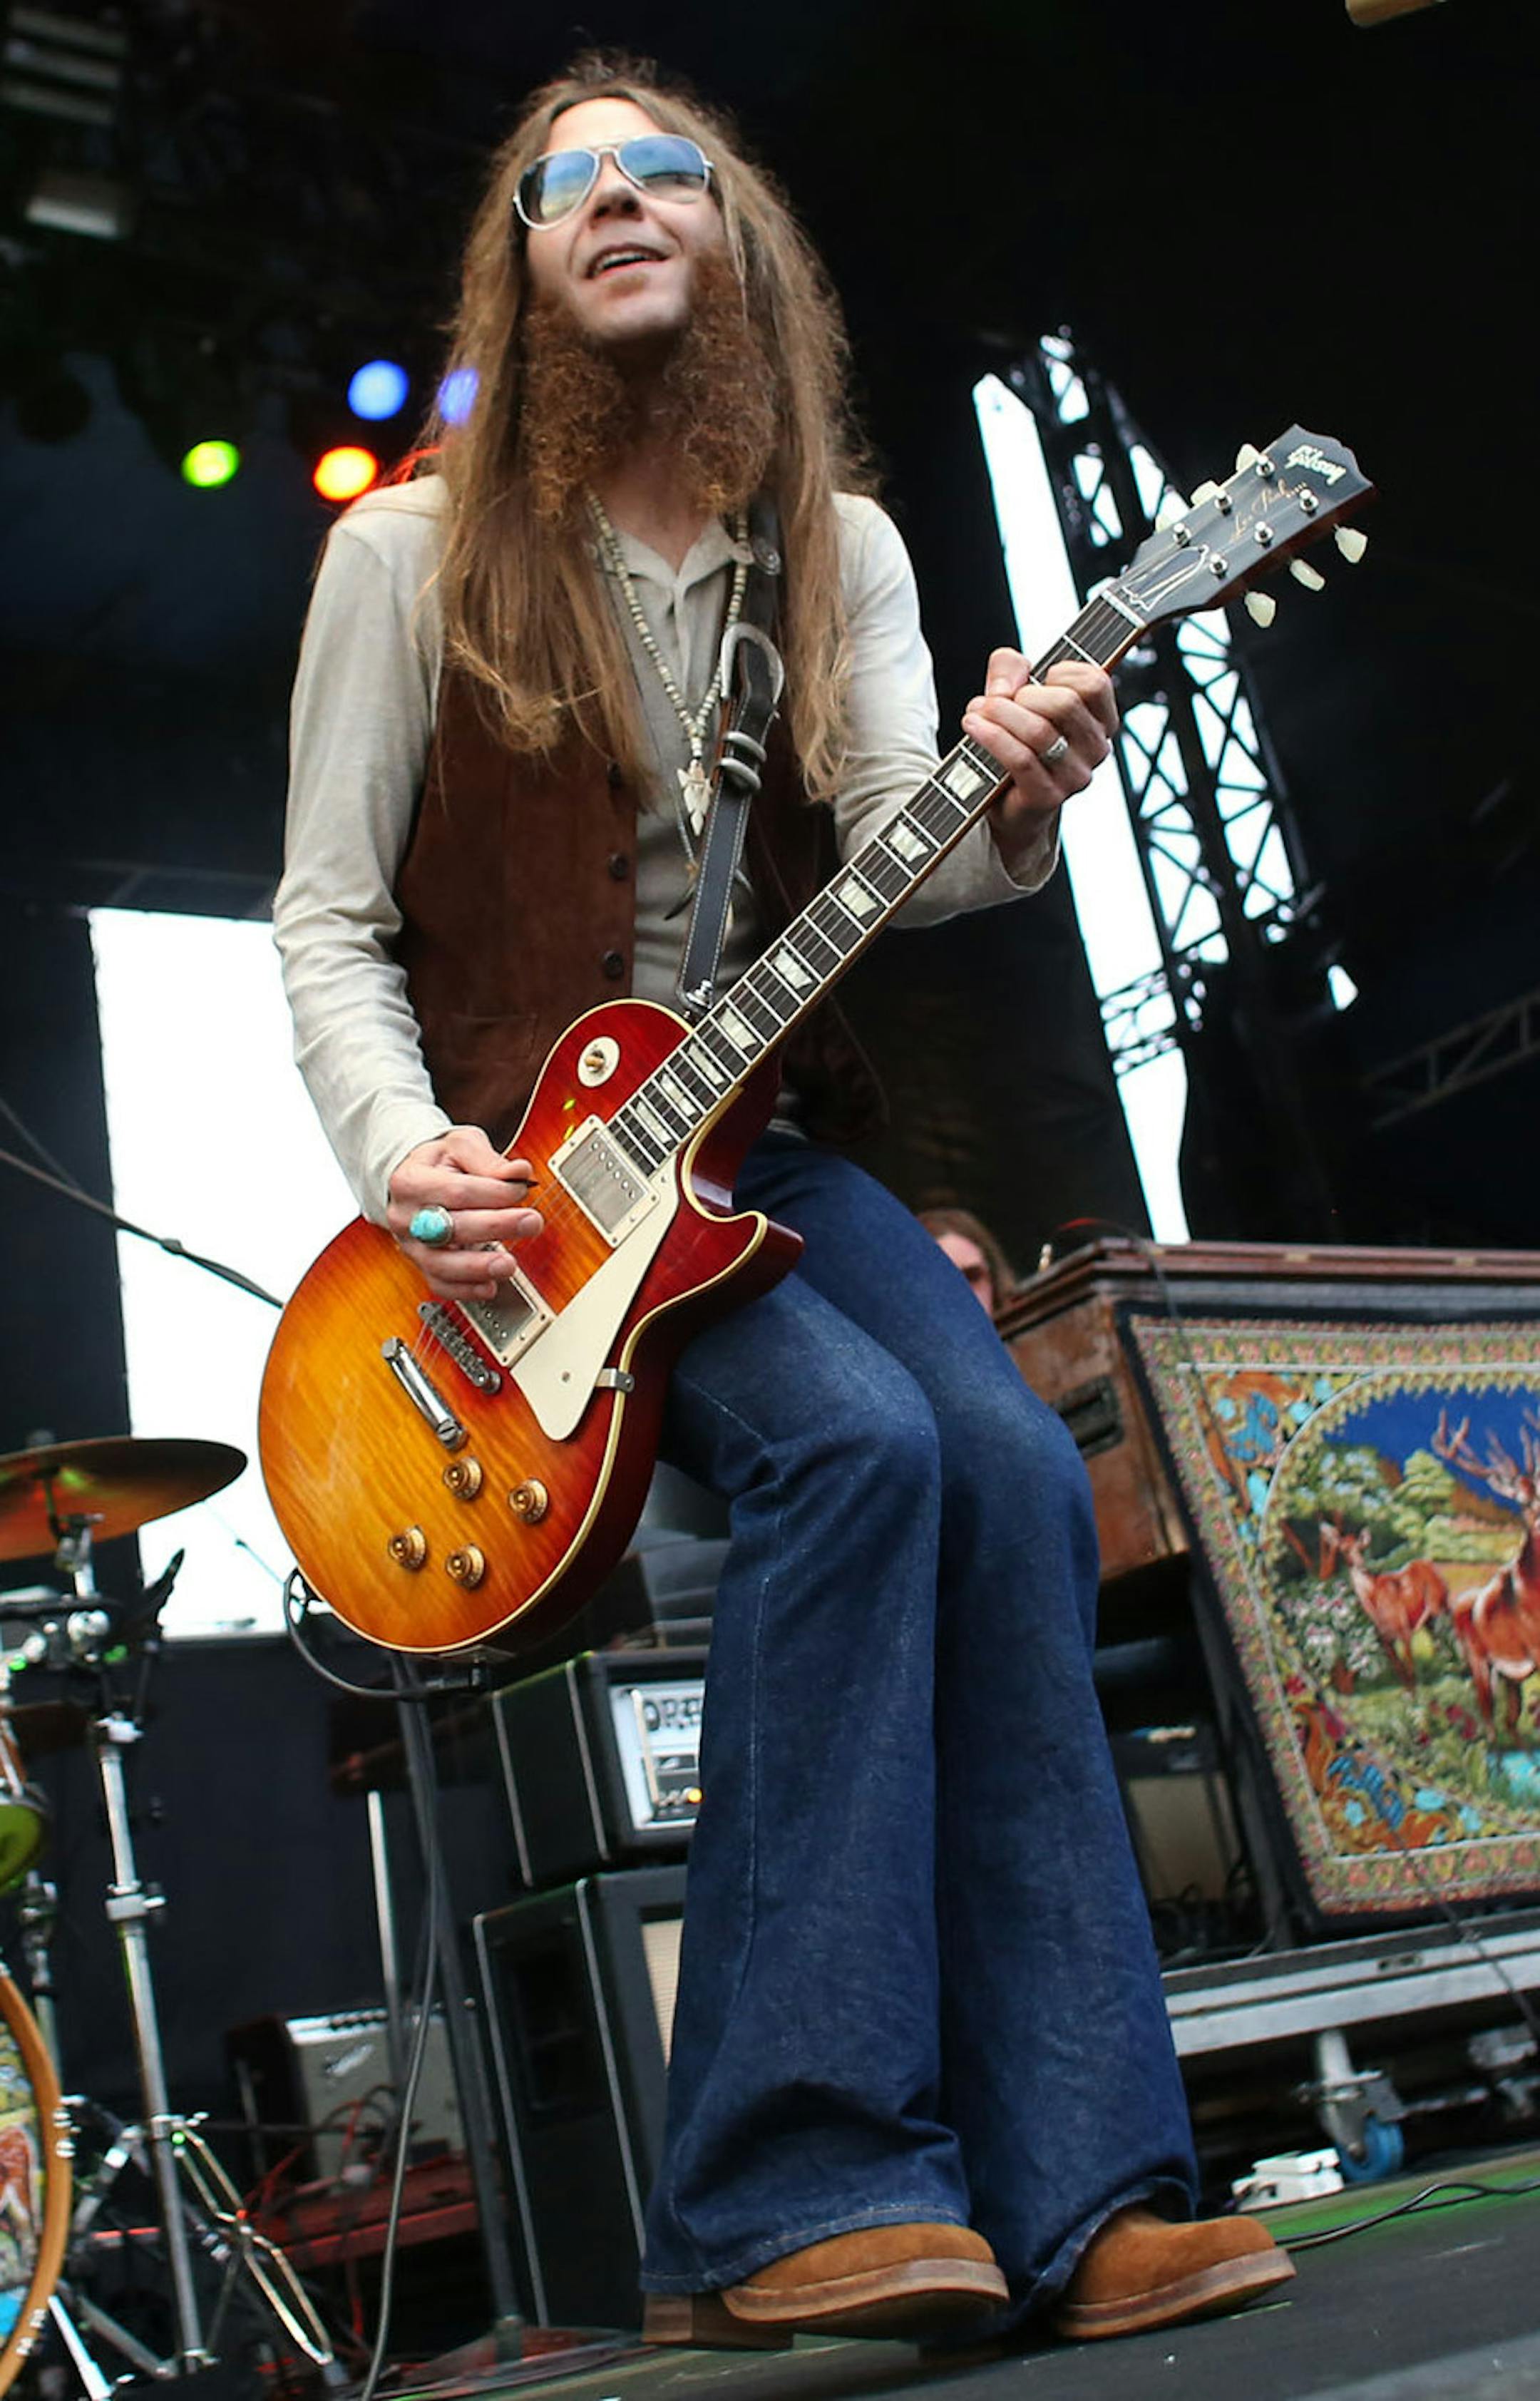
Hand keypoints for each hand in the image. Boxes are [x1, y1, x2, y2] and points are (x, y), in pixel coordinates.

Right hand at [386, 1125, 543, 1302]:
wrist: (414, 1181)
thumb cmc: (441, 1163)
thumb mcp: (461, 1146)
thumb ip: (488, 1159)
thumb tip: (519, 1172)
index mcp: (410, 1181)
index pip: (457, 1191)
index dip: (494, 1193)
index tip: (522, 1189)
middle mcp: (405, 1217)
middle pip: (452, 1228)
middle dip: (497, 1226)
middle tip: (532, 1222)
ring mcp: (411, 1245)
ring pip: (441, 1265)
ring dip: (479, 1267)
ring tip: (509, 1264)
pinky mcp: (423, 1265)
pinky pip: (441, 1285)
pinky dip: (466, 1290)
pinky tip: (490, 1286)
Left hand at [962, 652, 1116, 869]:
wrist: (1006, 801)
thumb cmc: (1017, 740)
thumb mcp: (1015, 692)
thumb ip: (1011, 667)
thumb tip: (1005, 688)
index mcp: (1100, 720)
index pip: (1095, 683)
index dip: (1061, 672)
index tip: (1038, 681)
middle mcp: (1096, 749)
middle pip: (1066, 703)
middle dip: (1024, 695)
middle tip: (998, 701)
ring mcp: (1075, 776)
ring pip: (1040, 731)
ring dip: (1000, 714)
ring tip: (978, 712)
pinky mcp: (1048, 796)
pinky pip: (1020, 759)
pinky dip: (992, 737)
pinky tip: (974, 726)